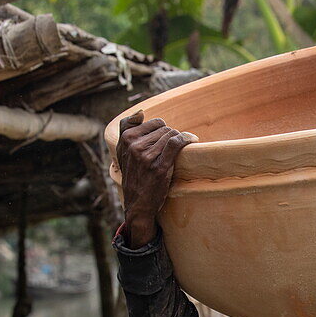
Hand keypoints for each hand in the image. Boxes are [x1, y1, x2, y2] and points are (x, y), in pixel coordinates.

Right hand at [116, 110, 197, 246]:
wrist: (138, 204)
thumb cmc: (134, 176)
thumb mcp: (122, 151)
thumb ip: (127, 129)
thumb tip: (140, 112)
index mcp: (126, 139)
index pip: (155, 122)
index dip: (164, 131)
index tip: (167, 141)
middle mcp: (134, 146)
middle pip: (165, 129)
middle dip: (172, 138)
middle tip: (172, 152)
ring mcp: (146, 156)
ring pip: (172, 135)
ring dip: (179, 142)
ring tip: (177, 154)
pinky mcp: (159, 166)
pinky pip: (176, 143)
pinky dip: (187, 138)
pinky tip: (193, 140)